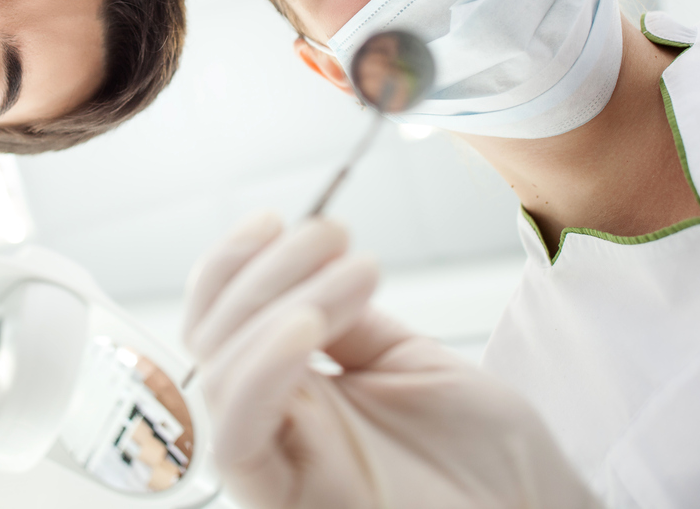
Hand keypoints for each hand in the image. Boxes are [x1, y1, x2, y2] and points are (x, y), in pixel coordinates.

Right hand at [183, 213, 598, 508]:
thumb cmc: (486, 455)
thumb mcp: (409, 359)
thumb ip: (348, 320)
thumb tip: (306, 266)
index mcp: (297, 389)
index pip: (225, 319)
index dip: (235, 262)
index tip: (277, 218)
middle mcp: (277, 423)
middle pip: (212, 338)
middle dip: (264, 271)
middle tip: (332, 235)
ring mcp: (279, 463)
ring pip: (220, 377)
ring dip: (274, 305)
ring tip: (353, 272)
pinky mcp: (285, 501)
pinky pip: (237, 438)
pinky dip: (262, 368)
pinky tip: (308, 325)